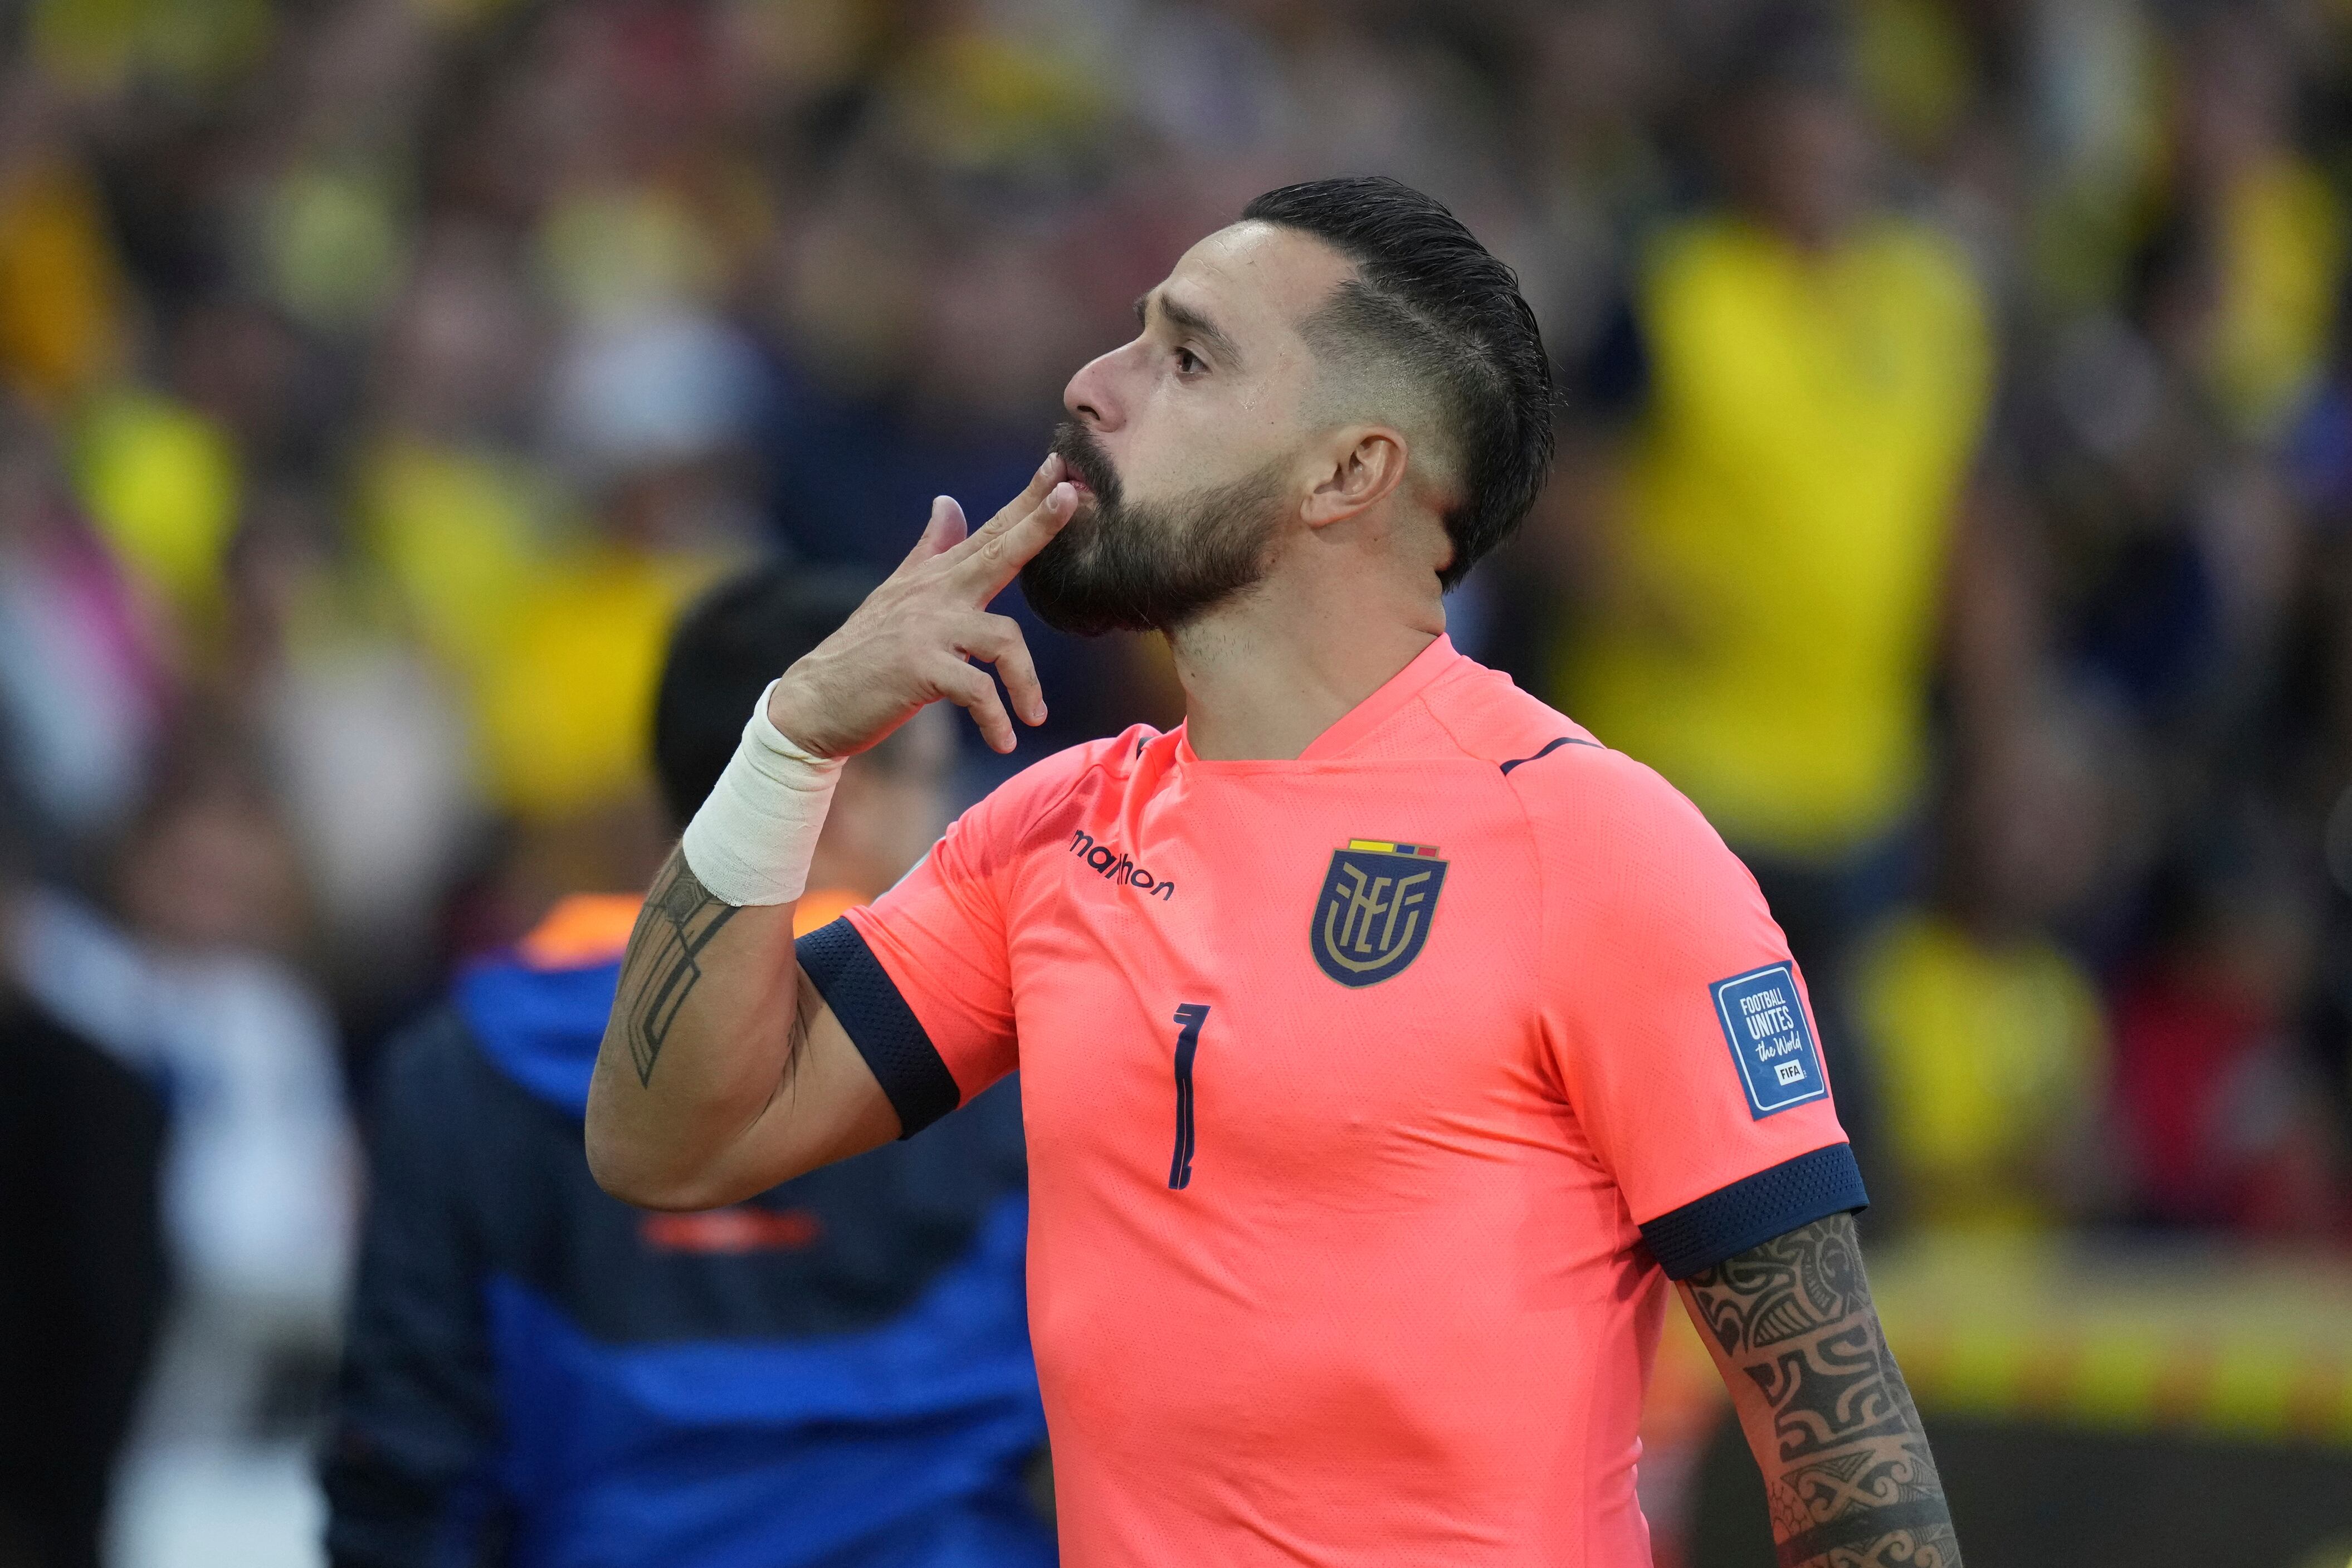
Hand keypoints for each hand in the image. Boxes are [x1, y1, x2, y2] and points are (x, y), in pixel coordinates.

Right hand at [766, 455, 1077, 756]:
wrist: (814, 703)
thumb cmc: (864, 654)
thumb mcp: (898, 594)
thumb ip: (930, 550)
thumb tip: (948, 502)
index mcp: (936, 578)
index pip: (990, 531)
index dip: (1027, 500)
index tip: (1060, 465)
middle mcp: (934, 594)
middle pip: (997, 551)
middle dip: (1037, 523)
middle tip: (1072, 496)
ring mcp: (926, 629)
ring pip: (1004, 639)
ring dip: (1026, 684)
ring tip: (1035, 716)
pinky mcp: (919, 669)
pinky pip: (978, 690)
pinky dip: (996, 719)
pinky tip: (1004, 741)